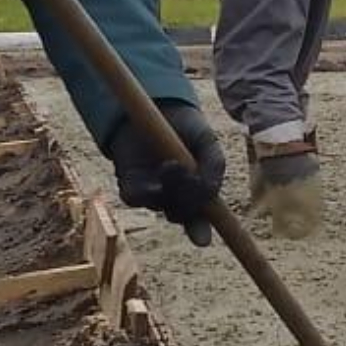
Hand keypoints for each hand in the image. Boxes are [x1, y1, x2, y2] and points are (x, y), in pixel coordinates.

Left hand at [107, 102, 225, 245]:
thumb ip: (215, 165)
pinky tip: (156, 177)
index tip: (202, 240)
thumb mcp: (207, 140)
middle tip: (188, 176)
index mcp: (195, 192)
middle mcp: (173, 197)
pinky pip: (135, 197)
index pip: (199, 220)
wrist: (156, 105)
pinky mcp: (130, 183)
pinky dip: (144, 191)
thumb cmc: (186, 126)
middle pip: (180, 215)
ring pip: (160, 205)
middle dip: (186, 201)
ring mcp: (150, 192)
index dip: (199, 230)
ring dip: (168, 191)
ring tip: (170, 166)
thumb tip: (211, 192)